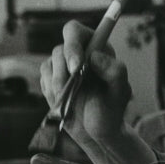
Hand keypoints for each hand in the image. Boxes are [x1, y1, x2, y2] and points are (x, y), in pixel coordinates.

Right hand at [39, 20, 131, 150]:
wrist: (96, 132)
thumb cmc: (111, 109)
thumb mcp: (120, 92)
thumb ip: (115, 71)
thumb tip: (95, 56)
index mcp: (95, 48)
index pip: (75, 31)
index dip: (72, 44)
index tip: (77, 66)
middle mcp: (77, 53)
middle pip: (59, 49)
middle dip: (63, 69)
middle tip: (69, 88)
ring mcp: (61, 66)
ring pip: (48, 65)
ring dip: (59, 85)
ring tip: (73, 100)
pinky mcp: (50, 80)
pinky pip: (44, 81)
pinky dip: (52, 93)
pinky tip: (65, 103)